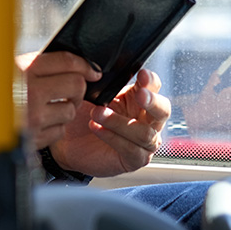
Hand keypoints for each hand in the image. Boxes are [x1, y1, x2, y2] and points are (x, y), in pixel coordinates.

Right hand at [20, 50, 102, 149]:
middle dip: (76, 88)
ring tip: (47, 106)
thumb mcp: (2, 69)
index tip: (92, 70)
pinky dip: (53, 127)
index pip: (66, 62)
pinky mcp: (32, 140)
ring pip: (70, 111)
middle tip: (68, 90)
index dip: (85, 65)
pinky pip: (59, 131)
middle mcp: (28, 93)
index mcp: (20, 70)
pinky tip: (38, 122)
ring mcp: (31, 119)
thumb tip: (68, 63)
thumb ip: (32, 65)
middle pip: (76, 85)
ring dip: (64, 109)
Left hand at [49, 68, 170, 177]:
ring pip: (144, 133)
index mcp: (139, 99)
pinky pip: (131, 149)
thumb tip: (101, 69)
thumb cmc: (84, 115)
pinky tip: (96, 128)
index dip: (151, 80)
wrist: (68, 141)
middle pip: (163, 110)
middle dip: (153, 101)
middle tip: (140, 94)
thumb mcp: (93, 95)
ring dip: (119, 122)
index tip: (142, 74)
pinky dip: (113, 137)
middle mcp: (147, 120)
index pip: (153, 86)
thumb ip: (103, 84)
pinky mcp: (134, 159)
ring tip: (97, 113)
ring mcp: (144, 142)